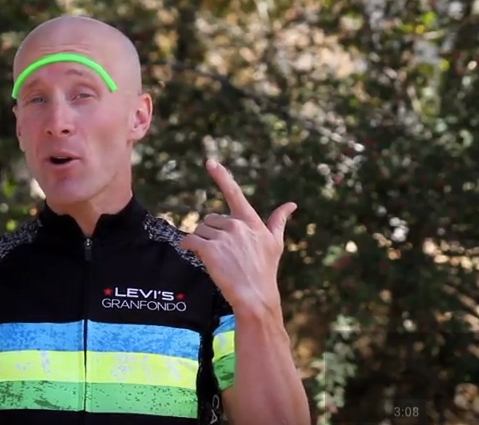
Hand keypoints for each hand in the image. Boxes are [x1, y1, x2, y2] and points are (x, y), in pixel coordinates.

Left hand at [181, 158, 296, 312]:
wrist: (255, 296)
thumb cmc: (265, 271)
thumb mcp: (275, 244)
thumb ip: (279, 221)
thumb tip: (291, 205)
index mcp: (251, 221)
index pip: (234, 193)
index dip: (220, 176)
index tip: (209, 161)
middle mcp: (236, 225)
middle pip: (211, 219)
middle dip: (212, 233)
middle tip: (224, 253)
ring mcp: (223, 236)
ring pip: (200, 230)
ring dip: (202, 241)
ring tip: (217, 259)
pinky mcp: (209, 248)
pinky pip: (190, 240)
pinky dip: (187, 245)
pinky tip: (192, 252)